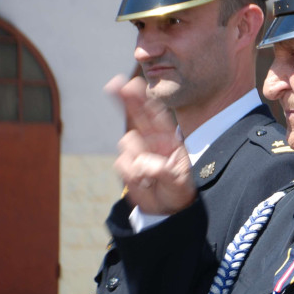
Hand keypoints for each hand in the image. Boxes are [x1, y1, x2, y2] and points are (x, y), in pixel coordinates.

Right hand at [108, 75, 195, 214]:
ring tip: (152, 177)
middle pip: (136, 114)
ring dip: (138, 159)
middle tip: (114, 83)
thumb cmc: (178, 192)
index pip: (157, 115)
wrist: (167, 209)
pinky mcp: (127, 164)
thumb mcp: (179, 182)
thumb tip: (144, 163)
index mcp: (170, 139)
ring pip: (128, 142)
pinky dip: (132, 174)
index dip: (144, 100)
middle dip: (126, 99)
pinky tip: (144, 182)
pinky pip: (123, 163)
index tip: (134, 84)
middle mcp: (152, 140)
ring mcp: (138, 151)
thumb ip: (163, 171)